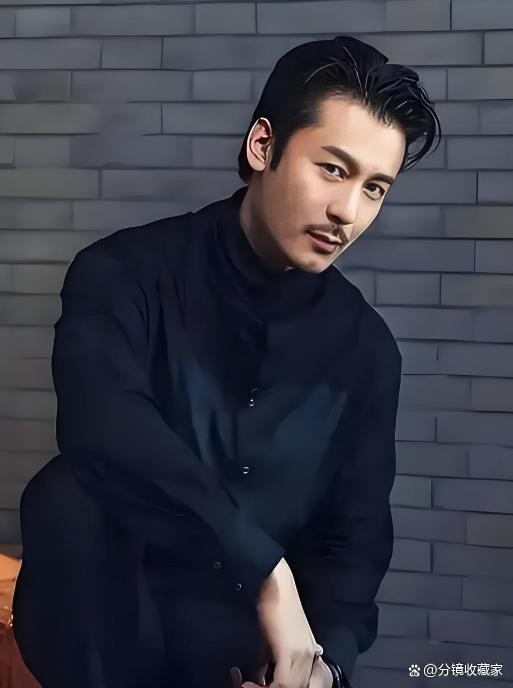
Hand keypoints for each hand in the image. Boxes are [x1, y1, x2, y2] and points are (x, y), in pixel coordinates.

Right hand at [254, 558, 317, 687]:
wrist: (275, 583)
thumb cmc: (272, 605)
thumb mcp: (274, 639)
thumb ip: (273, 661)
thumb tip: (262, 678)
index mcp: (309, 654)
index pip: (302, 685)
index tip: (256, 686)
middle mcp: (311, 657)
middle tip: (252, 687)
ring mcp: (303, 655)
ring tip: (247, 686)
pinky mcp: (291, 652)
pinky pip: (283, 684)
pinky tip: (247, 684)